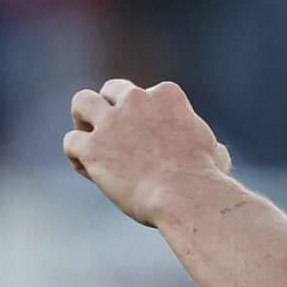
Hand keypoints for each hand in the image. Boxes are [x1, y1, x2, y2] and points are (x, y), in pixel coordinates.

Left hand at [63, 78, 230, 227]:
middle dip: (112, 107)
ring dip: (82, 117)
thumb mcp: (214, 153)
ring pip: (82, 102)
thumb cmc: (206, 179)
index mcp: (167, 96)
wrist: (187, 197)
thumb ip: (204, 143)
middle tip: (114, 132)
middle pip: (113, 89)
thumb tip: (214, 150)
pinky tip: (89, 171)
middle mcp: (137, 100)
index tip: (150, 139)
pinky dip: (77, 156)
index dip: (145, 116)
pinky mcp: (93, 147)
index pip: (148, 95)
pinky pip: (72, 142)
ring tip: (88, 138)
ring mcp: (111, 122)